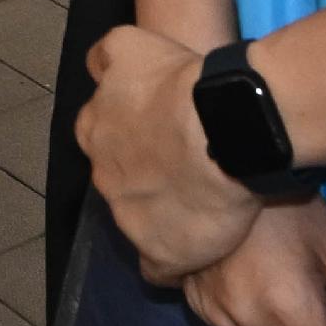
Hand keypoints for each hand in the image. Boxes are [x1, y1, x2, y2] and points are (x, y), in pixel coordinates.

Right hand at [79, 22, 260, 285]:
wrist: (229, 135)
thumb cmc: (215, 197)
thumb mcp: (185, 255)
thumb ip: (160, 260)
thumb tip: (155, 269)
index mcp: (110, 192)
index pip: (122, 196)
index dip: (150, 191)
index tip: (181, 186)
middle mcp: (96, 149)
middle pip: (113, 149)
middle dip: (142, 149)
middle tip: (189, 146)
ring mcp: (104, 101)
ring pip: (108, 106)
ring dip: (134, 107)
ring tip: (178, 106)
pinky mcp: (122, 57)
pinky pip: (107, 56)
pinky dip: (120, 59)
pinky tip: (147, 61)